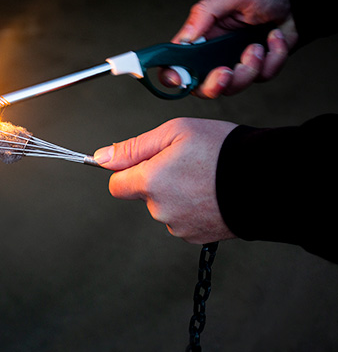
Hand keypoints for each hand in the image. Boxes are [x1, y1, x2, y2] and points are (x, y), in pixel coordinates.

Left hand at [94, 118, 237, 243]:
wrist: (268, 181)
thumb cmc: (224, 150)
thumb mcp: (176, 132)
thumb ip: (134, 147)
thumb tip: (102, 157)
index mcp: (150, 182)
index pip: (116, 185)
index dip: (127, 171)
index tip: (144, 163)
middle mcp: (160, 209)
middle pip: (145, 194)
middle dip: (159, 180)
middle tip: (188, 163)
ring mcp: (179, 226)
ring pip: (165, 207)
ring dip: (177, 195)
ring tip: (205, 178)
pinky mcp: (197, 237)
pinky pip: (183, 220)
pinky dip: (193, 208)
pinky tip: (212, 194)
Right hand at [161, 0, 297, 98]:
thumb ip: (205, 13)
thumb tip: (185, 38)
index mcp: (200, 40)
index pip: (175, 65)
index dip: (171, 77)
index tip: (179, 78)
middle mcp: (214, 57)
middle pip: (201, 88)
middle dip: (214, 85)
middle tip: (226, 71)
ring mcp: (235, 65)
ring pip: (233, 87)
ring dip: (249, 67)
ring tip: (257, 45)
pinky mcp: (257, 70)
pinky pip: (262, 77)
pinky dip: (273, 57)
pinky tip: (275, 38)